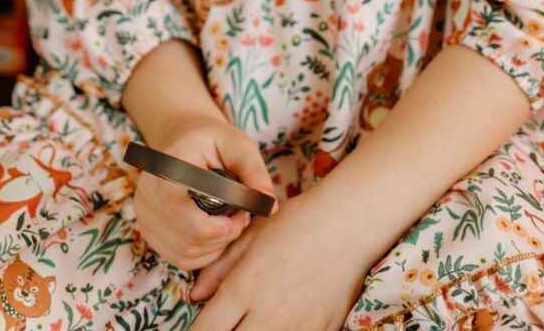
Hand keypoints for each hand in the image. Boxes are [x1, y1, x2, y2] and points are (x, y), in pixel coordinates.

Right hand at [130, 112, 278, 275]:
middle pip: (188, 240)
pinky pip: (181, 259)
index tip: (241, 216)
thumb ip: (254, 171)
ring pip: (186, 254)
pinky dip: (205, 253)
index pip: (179, 213)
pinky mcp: (150, 232)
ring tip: (228, 220)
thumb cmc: (213, 140)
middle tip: (240, 215)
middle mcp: (147, 195)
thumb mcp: (238, 145)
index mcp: (165, 169)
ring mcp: (144, 216)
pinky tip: (215, 230)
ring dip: (216, 246)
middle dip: (223, 237)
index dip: (214, 228)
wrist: (184, 139)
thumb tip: (270, 206)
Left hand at [188, 185, 368, 330]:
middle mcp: (268, 313)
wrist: (347, 225)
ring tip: (251, 322)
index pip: (208, 328)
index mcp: (246, 287)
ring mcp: (296, 327)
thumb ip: (219, 267)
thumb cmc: (297, 222)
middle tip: (224, 325)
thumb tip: (196, 295)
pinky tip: (279, 322)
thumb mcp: (252, 236)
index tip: (196, 329)